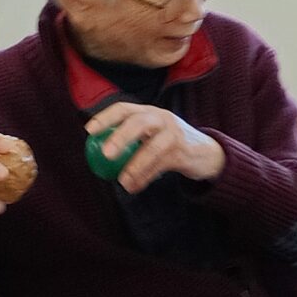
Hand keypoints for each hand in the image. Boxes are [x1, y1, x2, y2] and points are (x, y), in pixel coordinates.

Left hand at [85, 101, 223, 193]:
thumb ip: (131, 140)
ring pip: (152, 148)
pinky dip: (145, 178)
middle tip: (106, 154)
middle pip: (139, 122)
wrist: (206, 153)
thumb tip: (97, 154)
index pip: (124, 109)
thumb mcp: (151, 136)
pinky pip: (160, 166)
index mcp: (149, 112)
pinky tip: (134, 187)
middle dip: (121, 136)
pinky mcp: (183, 151)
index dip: (105, 118)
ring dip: (135, 167)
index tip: (90, 131)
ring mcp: (174, 133)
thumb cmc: (170, 144)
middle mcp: (161, 118)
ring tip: (122, 182)